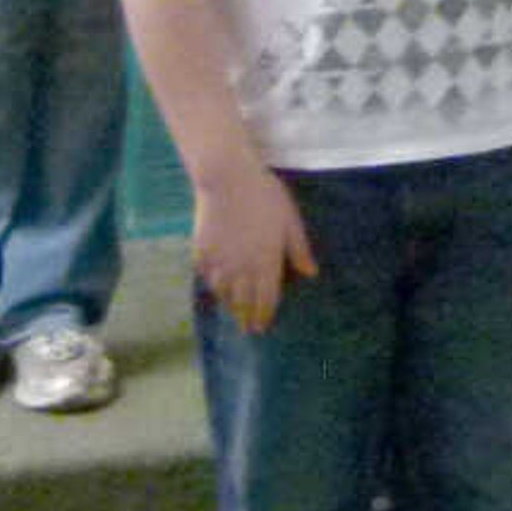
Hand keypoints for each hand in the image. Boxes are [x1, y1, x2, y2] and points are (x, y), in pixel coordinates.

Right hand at [193, 162, 318, 331]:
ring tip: (233, 315)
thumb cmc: (266, 197)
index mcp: (266, 262)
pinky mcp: (201, 251)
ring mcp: (219, 261)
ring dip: (229, 306)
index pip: (266, 297)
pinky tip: (215, 291)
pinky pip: (206, 277)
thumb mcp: (291, 222)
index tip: (264, 327)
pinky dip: (212, 288)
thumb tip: (311, 274)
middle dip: (247, 317)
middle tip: (248, 330)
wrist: (227, 180)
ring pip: (223, 292)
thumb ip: (298, 250)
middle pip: (243, 300)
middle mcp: (241, 268)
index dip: (265, 313)